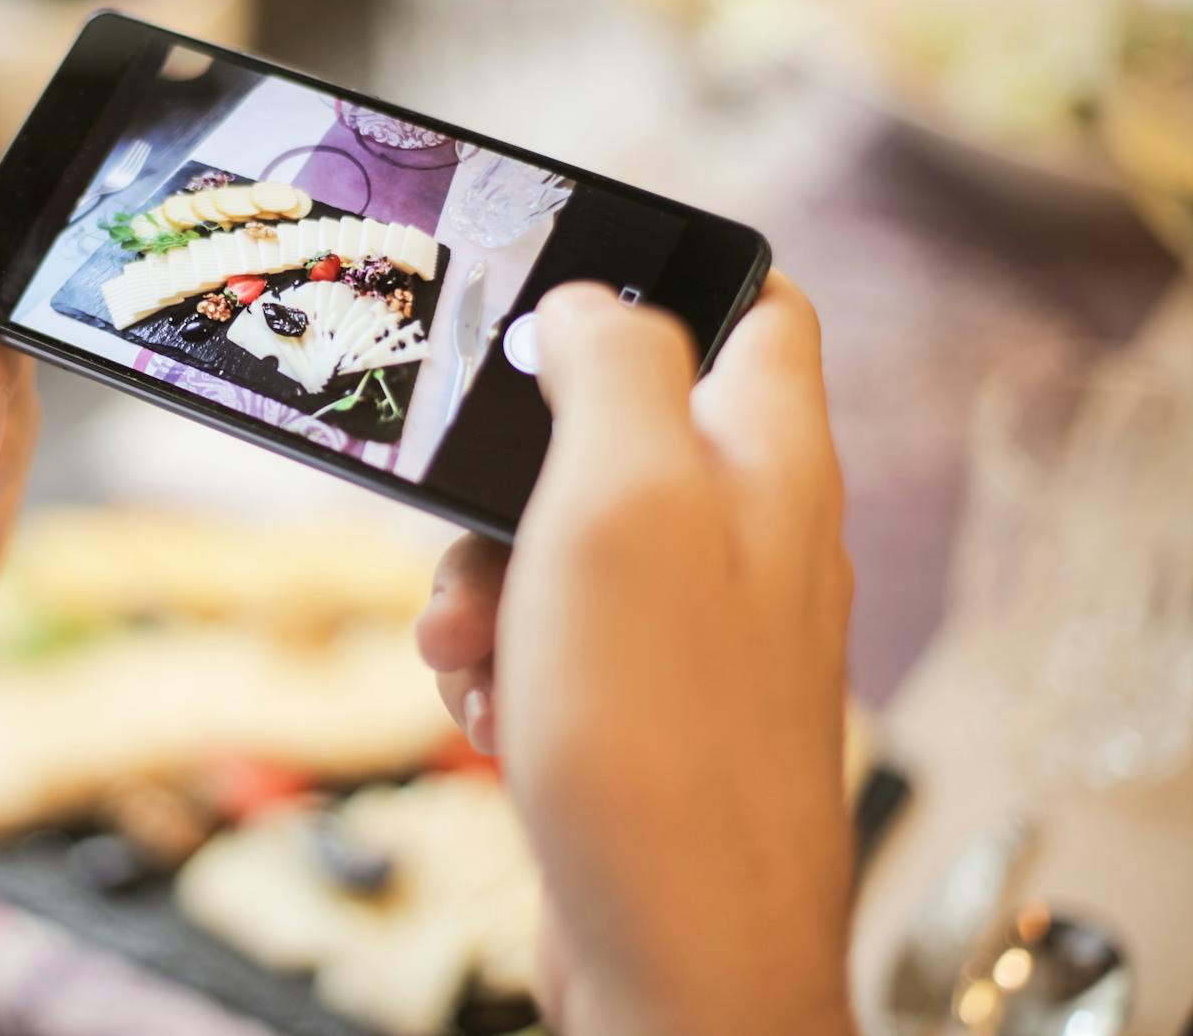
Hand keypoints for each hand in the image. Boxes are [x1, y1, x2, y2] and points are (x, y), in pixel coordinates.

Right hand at [415, 274, 855, 1035]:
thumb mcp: (623, 500)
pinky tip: (494, 717)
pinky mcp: (647, 710)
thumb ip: (614, 366)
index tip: (557, 298)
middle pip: (613, 435)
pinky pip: (555, 643)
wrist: (679, 959)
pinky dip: (505, 665)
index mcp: (769, 460)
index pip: (756, 307)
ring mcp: (698, 630)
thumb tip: (585, 302)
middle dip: (510, 478)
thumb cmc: (658, 732)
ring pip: (562, 546)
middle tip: (469, 536)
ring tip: (472, 653)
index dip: (661, 280)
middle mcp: (747, 536)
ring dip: (486, 583)